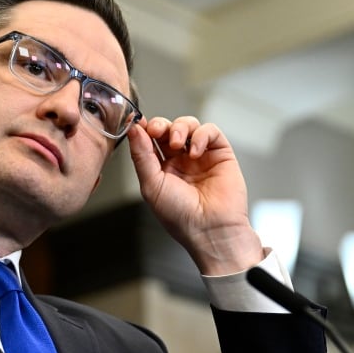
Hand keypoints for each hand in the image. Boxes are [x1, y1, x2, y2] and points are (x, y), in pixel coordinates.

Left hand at [127, 116, 263, 274]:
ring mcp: (200, 156)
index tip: (137, 123)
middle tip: (156, 131)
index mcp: (161, 168)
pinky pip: (210, 131)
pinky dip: (201, 135)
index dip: (144, 129)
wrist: (210, 229)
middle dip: (160, 125)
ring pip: (189, 125)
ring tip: (177, 143)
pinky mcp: (220, 153)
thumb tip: (133, 129)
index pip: (150, 140)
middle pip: (168, 128)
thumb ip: (141, 156)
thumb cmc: (179, 216)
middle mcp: (180, 160)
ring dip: (180, 128)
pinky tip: (195, 151)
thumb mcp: (151, 185)